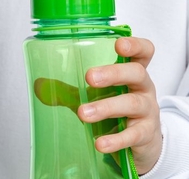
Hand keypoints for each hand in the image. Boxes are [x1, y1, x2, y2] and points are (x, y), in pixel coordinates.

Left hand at [77, 37, 161, 174]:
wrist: (143, 143)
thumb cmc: (119, 108)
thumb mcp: (100, 94)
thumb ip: (71, 89)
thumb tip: (40, 86)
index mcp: (133, 71)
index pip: (143, 52)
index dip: (135, 45)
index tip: (118, 44)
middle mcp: (144, 87)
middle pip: (136, 73)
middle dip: (113, 74)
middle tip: (89, 77)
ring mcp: (148, 110)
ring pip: (132, 103)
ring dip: (106, 107)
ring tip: (83, 114)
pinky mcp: (146, 135)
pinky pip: (133, 135)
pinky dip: (115, 139)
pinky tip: (100, 143)